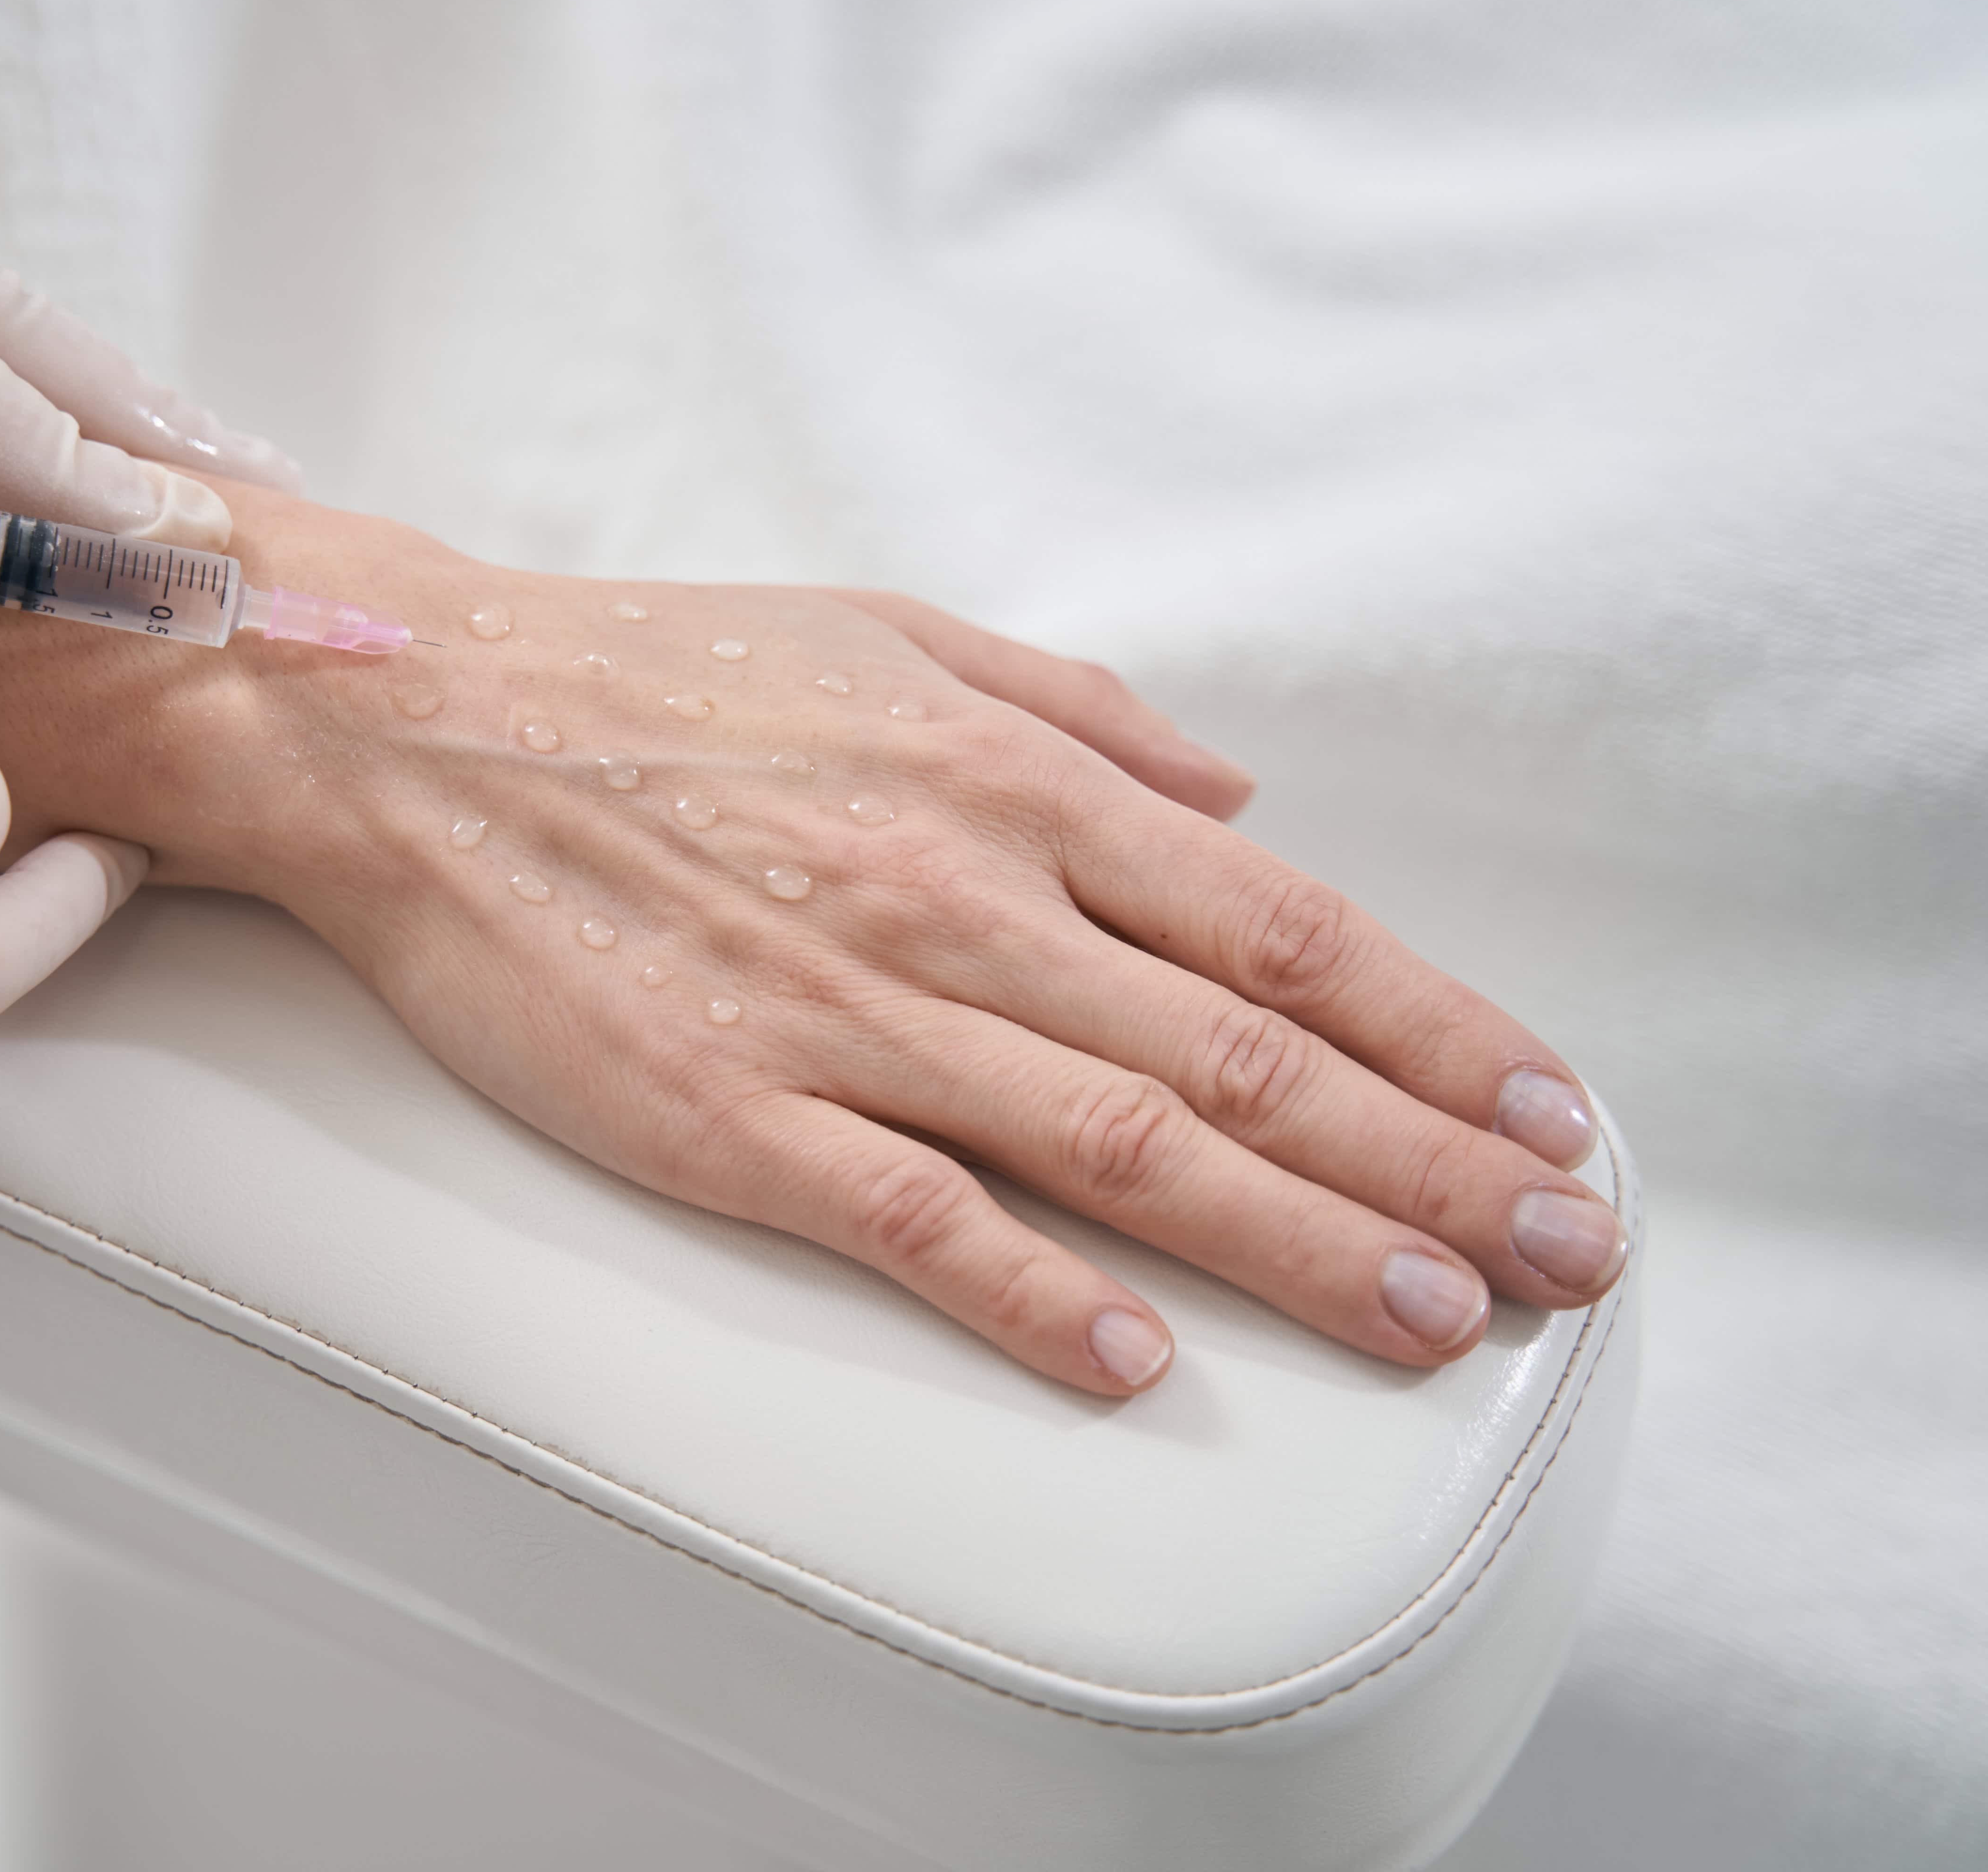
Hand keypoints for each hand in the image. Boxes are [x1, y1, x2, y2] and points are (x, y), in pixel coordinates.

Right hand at [0, 483, 1624, 1397]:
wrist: (422, 728)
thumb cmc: (658, 676)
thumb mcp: (891, 630)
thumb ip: (1082, 712)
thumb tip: (1236, 796)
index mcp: (1007, 783)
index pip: (1280, 930)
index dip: (1436, 1028)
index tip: (1543, 1108)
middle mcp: (958, 901)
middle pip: (1242, 1058)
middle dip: (1426, 1161)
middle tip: (1565, 1252)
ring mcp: (847, 1017)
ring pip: (1119, 1148)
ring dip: (1297, 1242)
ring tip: (1435, 1316)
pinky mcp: (732, 1112)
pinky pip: (912, 1218)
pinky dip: (1035, 1294)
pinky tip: (1144, 1357)